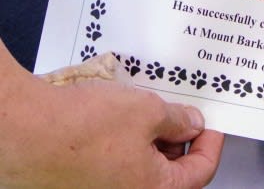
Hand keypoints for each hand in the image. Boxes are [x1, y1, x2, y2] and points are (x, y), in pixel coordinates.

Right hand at [1, 57, 222, 187]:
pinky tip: (123, 117)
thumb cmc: (82, 128)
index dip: (210, 144)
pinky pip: (116, 166)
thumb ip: (177, 120)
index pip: (199, 174)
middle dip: (179, 141)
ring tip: (150, 108)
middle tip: (181, 111)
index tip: (211, 123)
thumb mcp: (147, 111)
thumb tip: (192, 125)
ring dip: (152, 141)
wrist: (25, 133)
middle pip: (169, 176)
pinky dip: (127, 144)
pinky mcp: (82, 183)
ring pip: (141, 170)